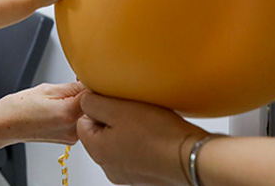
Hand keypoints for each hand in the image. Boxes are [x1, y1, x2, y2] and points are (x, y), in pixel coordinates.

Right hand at [0, 81, 85, 144]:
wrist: (4, 125)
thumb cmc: (18, 108)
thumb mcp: (47, 89)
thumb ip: (73, 86)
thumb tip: (90, 82)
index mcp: (68, 115)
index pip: (93, 95)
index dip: (90, 83)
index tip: (85, 77)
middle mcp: (73, 130)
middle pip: (93, 106)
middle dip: (86, 94)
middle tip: (69, 87)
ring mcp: (72, 137)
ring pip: (87, 114)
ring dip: (80, 104)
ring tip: (60, 100)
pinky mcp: (69, 140)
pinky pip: (79, 121)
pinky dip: (74, 113)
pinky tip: (60, 108)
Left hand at [78, 91, 207, 185]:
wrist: (191, 157)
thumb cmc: (157, 135)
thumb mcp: (117, 108)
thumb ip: (93, 102)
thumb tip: (85, 100)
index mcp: (97, 151)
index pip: (82, 122)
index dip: (98, 107)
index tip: (113, 102)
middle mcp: (109, 166)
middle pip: (101, 133)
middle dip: (114, 119)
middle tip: (131, 110)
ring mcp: (127, 173)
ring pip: (119, 142)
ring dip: (130, 129)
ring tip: (147, 121)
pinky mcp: (145, 173)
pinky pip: (136, 151)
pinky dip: (143, 141)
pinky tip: (156, 134)